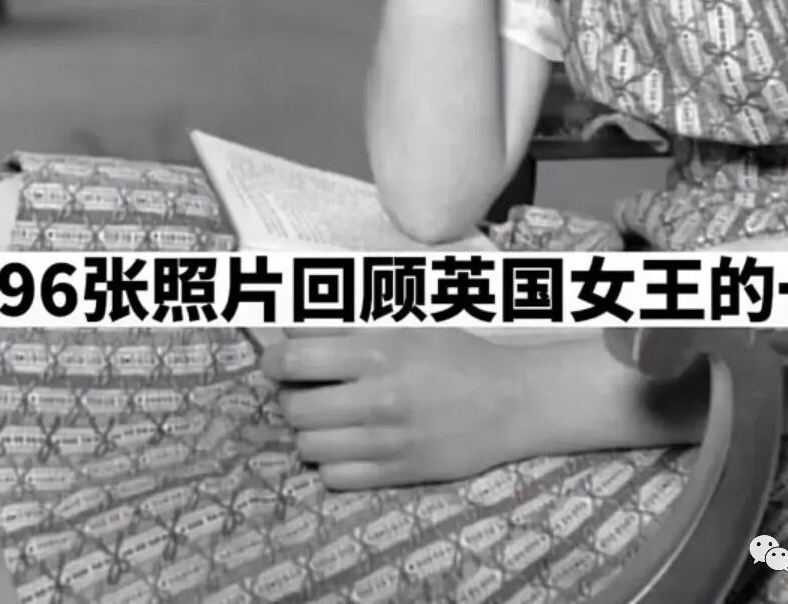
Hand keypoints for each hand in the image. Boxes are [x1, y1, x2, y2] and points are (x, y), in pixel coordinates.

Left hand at [260, 327, 525, 488]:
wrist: (508, 401)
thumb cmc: (455, 353)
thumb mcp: (409, 319)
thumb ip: (357, 316)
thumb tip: (301, 311)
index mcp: (378, 348)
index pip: (296, 351)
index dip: (278, 352)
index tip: (282, 354)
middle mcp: (376, 396)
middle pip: (294, 402)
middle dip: (288, 392)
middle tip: (300, 386)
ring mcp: (384, 440)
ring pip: (307, 443)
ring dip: (307, 428)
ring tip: (323, 416)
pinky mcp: (394, 474)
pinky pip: (332, 476)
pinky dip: (330, 461)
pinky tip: (345, 443)